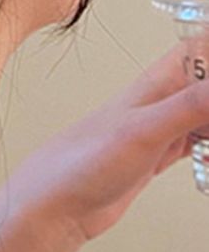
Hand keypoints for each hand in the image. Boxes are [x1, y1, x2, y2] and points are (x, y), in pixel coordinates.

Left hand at [0, 40, 208, 251]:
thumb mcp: (143, 131)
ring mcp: (159, 128)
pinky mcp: (157, 154)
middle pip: (205, 81)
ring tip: (207, 141)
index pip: (198, 49)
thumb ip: (188, 106)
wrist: (56, 202)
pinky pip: (197, 140)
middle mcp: (158, 100)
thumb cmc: (83, 161)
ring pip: (204, 113)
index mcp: (154, 83)